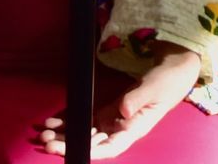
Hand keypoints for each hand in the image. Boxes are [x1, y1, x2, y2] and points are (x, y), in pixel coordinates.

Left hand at [34, 44, 199, 156]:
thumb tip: (122, 111)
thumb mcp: (156, 87)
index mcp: (136, 128)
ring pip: (85, 134)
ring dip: (65, 135)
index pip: (111, 148)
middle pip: (92, 143)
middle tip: (45, 140)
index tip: (70, 149)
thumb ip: (138, 99)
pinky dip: (70, 121)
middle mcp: (122, 129)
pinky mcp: (109, 109)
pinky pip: (86, 120)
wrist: (175, 66)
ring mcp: (114, 120)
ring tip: (43, 132)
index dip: (90, 152)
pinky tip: (54, 121)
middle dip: (69, 144)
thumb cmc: (169, 79)